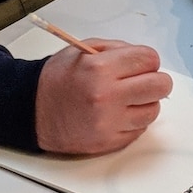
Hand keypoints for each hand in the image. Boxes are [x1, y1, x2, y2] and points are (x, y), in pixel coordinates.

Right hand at [34, 40, 173, 153]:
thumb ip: (117, 50)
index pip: (149, 59)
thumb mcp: (83, 50)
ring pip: (153, 110)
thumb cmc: (57, 79)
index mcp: (99, 68)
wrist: (33, 110)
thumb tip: (146, 60)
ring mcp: (109, 122)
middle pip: (159, 86)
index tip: (141, 64)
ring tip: (126, 99)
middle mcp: (106, 96)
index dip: (147, 60)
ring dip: (145, 103)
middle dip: (155, 80)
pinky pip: (139, 130)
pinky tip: (116, 113)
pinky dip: (133, 121)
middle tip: (143, 81)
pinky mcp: (109, 142)